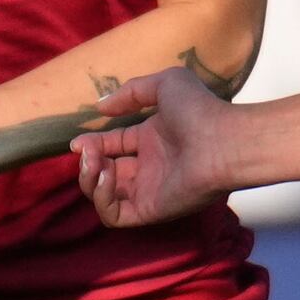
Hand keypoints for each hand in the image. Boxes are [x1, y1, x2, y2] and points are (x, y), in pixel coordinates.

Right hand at [73, 71, 235, 228]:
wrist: (223, 140)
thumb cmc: (200, 110)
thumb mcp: (164, 85)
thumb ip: (131, 92)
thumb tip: (100, 108)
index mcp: (152, 140)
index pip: (113, 146)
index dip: (92, 145)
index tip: (77, 142)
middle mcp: (149, 168)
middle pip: (105, 173)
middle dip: (87, 163)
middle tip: (86, 152)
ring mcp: (149, 191)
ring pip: (105, 196)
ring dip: (89, 180)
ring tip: (95, 162)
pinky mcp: (149, 211)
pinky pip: (114, 215)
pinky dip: (101, 198)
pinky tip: (106, 175)